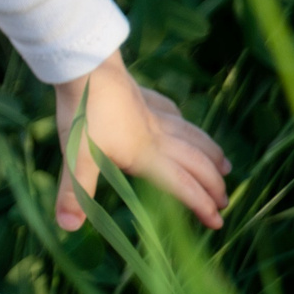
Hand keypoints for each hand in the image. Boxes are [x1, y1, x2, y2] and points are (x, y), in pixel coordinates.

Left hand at [51, 51, 230, 232]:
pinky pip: (173, 113)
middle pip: (195, 161)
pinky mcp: (144, 97)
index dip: (200, 205)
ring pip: (192, 136)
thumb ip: (75, 193)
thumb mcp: (75, 158)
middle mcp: (156, 135)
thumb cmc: (82, 113)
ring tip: (225, 165)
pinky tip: (183, 123)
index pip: (181, 185)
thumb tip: (68, 227)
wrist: (86, 66)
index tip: (217, 223)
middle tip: (224, 201)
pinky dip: (185, 124)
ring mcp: (153, 114)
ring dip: (210, 152)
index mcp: (145, 155)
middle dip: (212, 183)